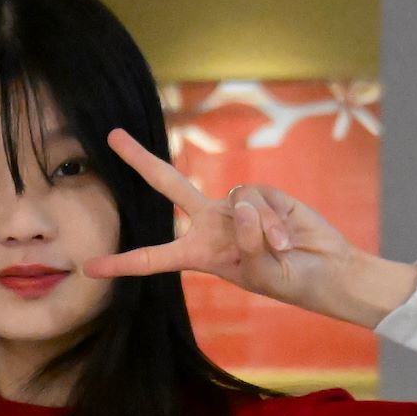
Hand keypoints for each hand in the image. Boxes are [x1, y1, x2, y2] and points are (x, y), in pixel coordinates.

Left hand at [81, 128, 416, 327]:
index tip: (90, 267)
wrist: (326, 269)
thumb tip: (239, 204)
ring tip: (280, 250)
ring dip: (261, 230)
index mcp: (199, 254)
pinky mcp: (263, 193)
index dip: (123, 263)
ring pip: (235, 202)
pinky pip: (257, 197)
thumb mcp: (260, 272)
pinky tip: (288, 237)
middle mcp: (210, 225)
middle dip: (140, 159)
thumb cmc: (289, 279)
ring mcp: (235, 207)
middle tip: (112, 136)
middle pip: (169, 185)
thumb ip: (245, 240)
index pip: (154, 258)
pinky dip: (273, 220)